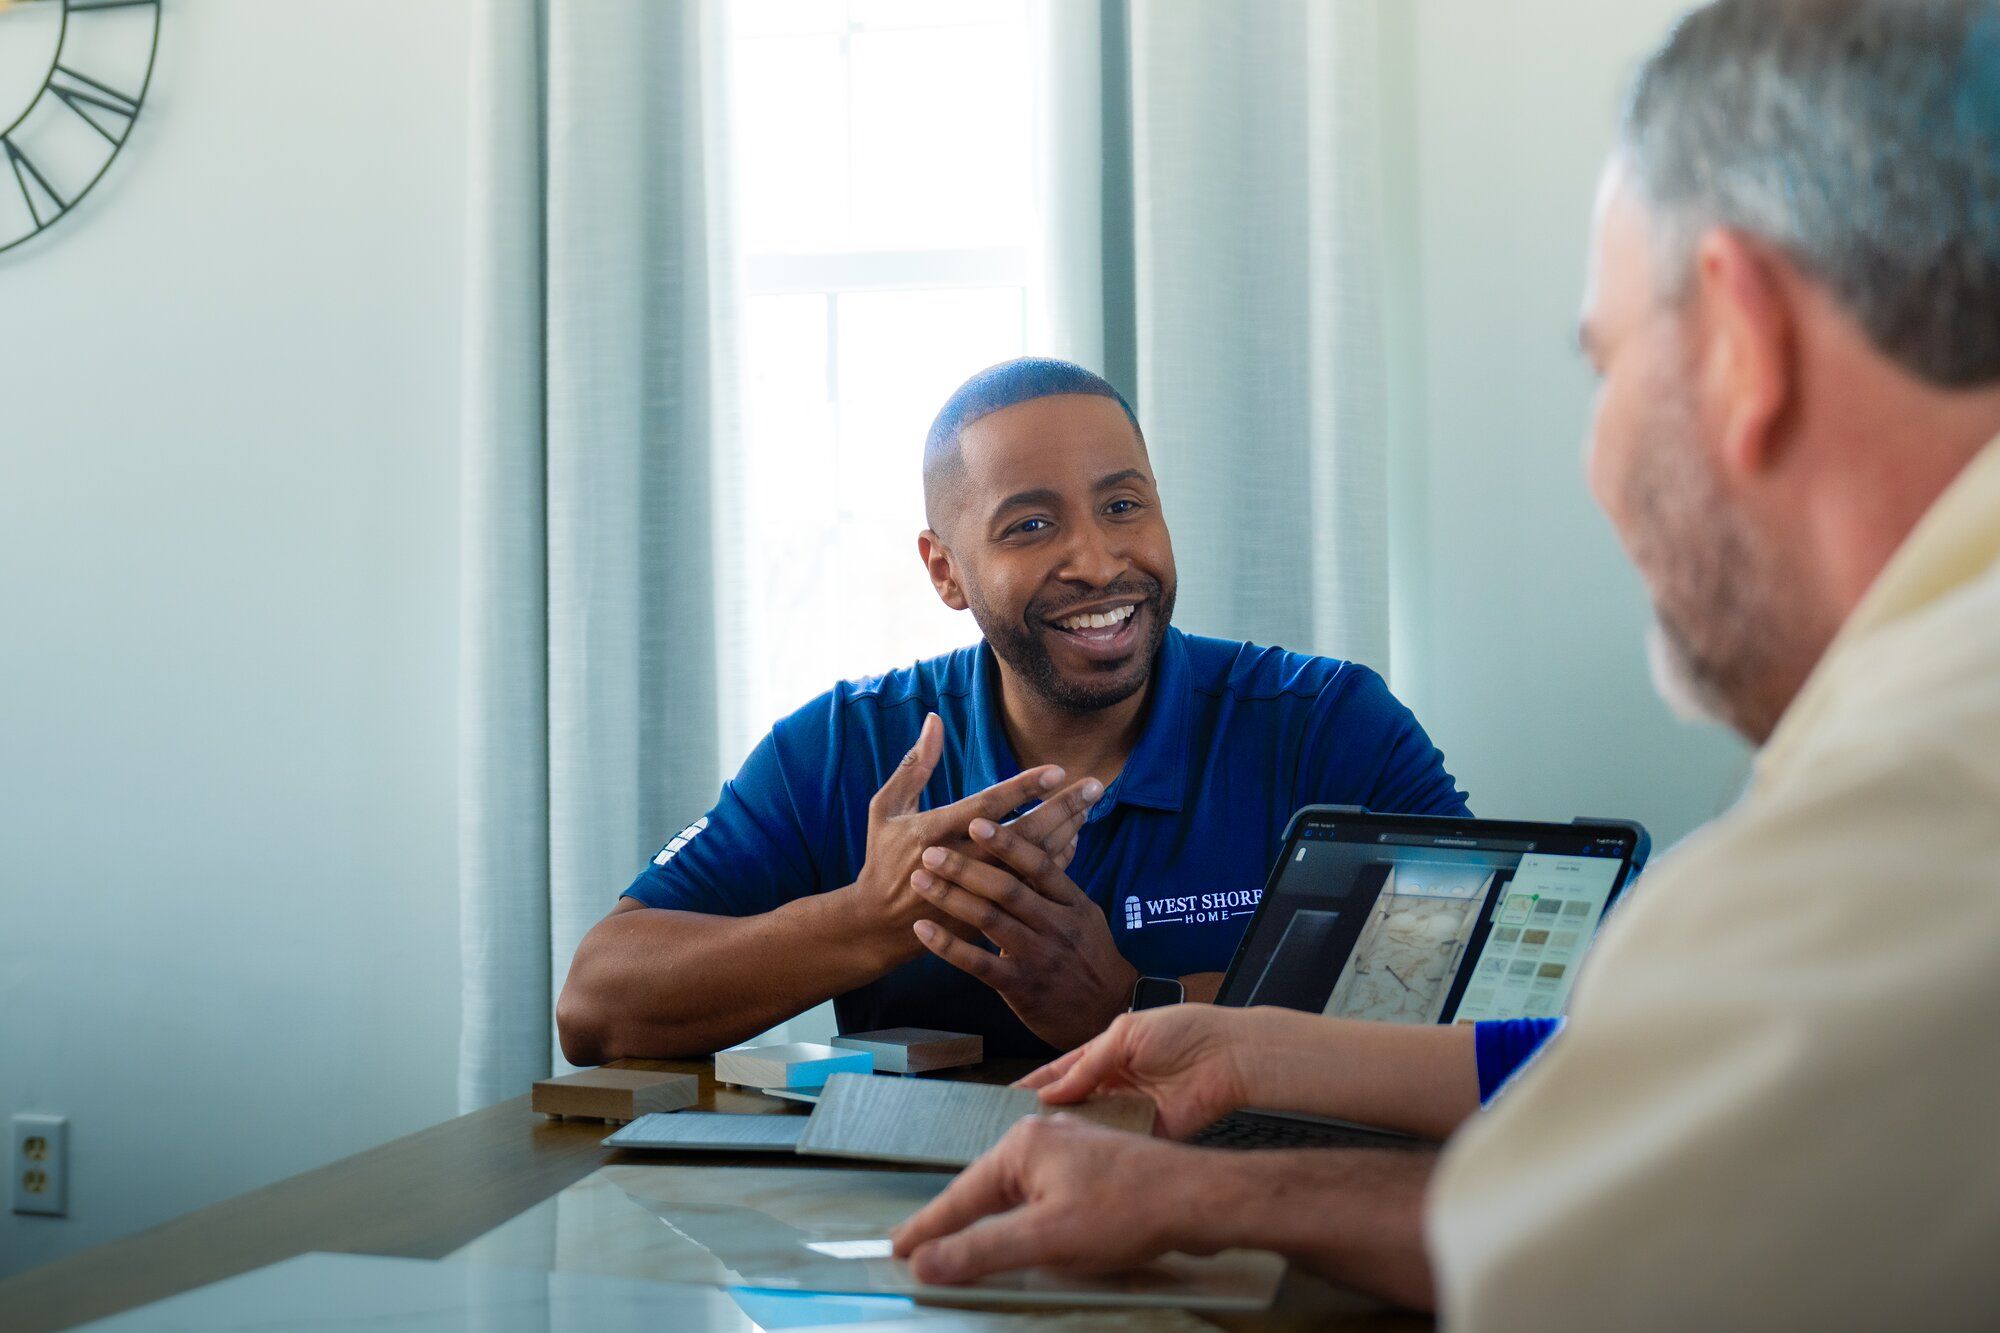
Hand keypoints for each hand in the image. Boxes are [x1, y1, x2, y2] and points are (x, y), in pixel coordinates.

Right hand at [853, 714, 1102, 956]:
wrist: (878, 926)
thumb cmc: (883, 859)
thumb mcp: (886, 809)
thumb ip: (915, 765)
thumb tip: (935, 718)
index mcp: (934, 832)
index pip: (988, 807)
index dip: (1023, 789)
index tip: (1057, 770)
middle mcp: (960, 861)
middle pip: (1022, 835)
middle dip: (1061, 809)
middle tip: (1094, 787)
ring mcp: (976, 892)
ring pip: (1032, 861)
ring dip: (1064, 833)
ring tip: (1088, 808)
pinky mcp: (987, 912)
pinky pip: (1030, 885)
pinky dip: (1054, 862)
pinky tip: (1072, 839)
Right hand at [891, 1116, 1212, 1282]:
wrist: (1196, 1199)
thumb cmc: (1129, 1209)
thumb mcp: (1046, 1239)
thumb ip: (982, 1251)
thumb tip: (927, 1263)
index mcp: (1023, 1144)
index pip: (961, 1196)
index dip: (928, 1229)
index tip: (899, 1250)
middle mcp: (1043, 1137)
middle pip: (985, 1191)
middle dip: (954, 1224)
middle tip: (920, 1252)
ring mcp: (1071, 1150)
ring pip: (1015, 1194)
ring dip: (991, 1223)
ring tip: (961, 1248)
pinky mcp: (1093, 1168)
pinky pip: (1042, 1196)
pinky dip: (1023, 1219)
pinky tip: (1023, 1236)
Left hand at [908, 815, 1136, 1049]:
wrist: (1107, 1012)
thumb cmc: (1090, 956)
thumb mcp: (1085, 915)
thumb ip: (1060, 883)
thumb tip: (1060, 832)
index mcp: (1073, 904)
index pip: (1039, 866)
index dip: (1007, 843)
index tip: (976, 822)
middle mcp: (1056, 926)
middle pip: (1007, 890)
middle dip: (966, 868)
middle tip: (931, 851)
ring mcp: (1038, 957)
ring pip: (990, 921)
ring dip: (951, 898)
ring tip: (920, 879)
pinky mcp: (1020, 987)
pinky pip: (979, 963)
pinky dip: (948, 945)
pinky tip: (923, 929)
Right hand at [1017, 1004, 1265, 1138]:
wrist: (1229, 1056)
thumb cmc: (1184, 1031)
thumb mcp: (1125, 1035)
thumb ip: (1087, 1065)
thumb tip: (1050, 1093)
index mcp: (1105, 1056)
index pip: (1059, 1073)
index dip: (1033, 1086)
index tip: (1004, 1100)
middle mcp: (1113, 1086)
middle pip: (1070, 1106)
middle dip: (1045, 1119)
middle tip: (1012, 1134)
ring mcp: (1129, 1112)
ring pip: (1090, 1129)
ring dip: (1069, 1138)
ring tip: (1036, 1152)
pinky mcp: (1148, 1134)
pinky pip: (1117, 1145)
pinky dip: (1099, 1151)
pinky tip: (1077, 1160)